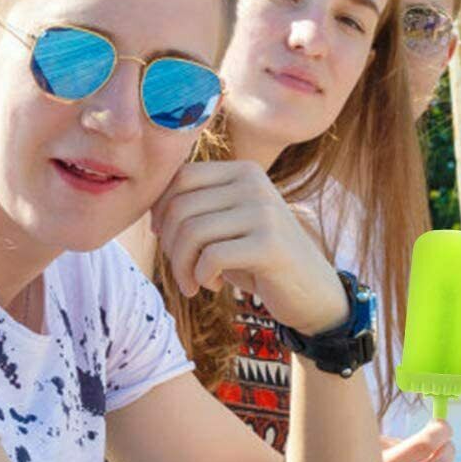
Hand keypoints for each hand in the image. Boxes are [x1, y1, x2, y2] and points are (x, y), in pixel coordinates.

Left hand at [150, 160, 346, 334]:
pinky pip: (211, 257)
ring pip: (192, 233)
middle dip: (169, 246)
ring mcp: (264, 211)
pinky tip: (215, 285)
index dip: (160, 210)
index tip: (163, 238)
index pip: (180, 178)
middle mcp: (254, 183)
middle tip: (181, 271)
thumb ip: (198, 206)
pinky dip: (202, 277)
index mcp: (242, 171)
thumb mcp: (229, 223)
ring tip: (192, 282)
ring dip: (182, 267)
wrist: (311, 290)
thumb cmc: (258, 258)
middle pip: (181, 207)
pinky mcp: (269, 244)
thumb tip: (149, 207)